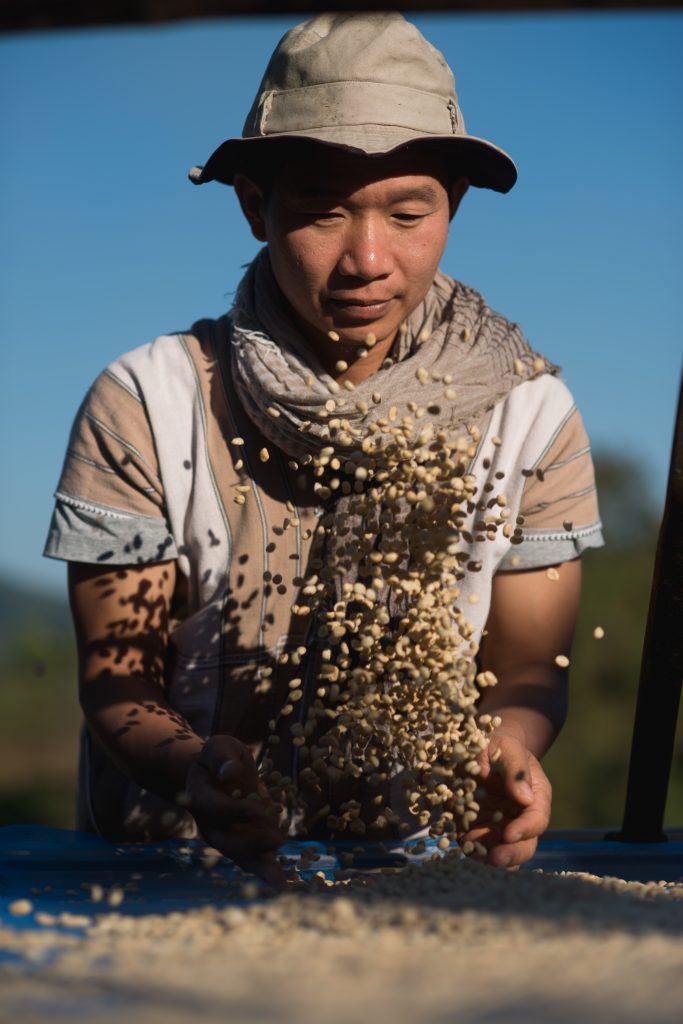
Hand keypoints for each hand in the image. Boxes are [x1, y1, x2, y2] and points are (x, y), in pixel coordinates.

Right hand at [185, 735, 285, 888]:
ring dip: (260, 867)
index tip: (259, 809)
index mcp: (199, 797)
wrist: (217, 774)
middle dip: (252, 843)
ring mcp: (226, 837)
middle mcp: (209, 824)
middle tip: (278, 839)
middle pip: (226, 840)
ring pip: (239, 856)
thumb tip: (230, 773)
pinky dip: (266, 870)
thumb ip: (222, 757)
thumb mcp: (220, 747)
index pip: (216, 807)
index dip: (236, 810)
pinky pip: (252, 860)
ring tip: (280, 880)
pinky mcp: (243, 842)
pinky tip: (283, 881)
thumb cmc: (219, 758)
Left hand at [456, 728, 551, 868]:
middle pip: (524, 845)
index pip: (537, 819)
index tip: (510, 834)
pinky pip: (476, 845)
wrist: (481, 746)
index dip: (525, 829)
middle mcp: (520, 817)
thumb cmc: (500, 744)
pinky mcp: (477, 828)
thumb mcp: (509, 747)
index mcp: (536, 797)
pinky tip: (462, 842)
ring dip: (487, 854)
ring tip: (473, 848)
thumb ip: (516, 769)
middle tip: (496, 858)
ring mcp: (499, 826)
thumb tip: (525, 799)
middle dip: (511, 854)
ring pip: (500, 851)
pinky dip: (471, 847)